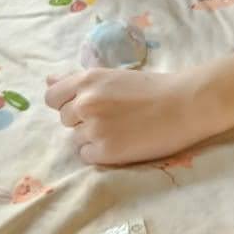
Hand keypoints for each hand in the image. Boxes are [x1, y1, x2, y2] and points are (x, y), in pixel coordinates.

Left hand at [44, 68, 212, 164]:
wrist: (185, 105)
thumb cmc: (153, 88)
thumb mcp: (112, 76)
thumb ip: (78, 81)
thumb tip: (48, 80)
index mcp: (87, 80)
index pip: (52, 97)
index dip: (66, 104)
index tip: (84, 107)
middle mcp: (85, 103)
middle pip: (64, 120)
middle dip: (82, 121)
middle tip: (112, 118)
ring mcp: (94, 128)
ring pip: (75, 139)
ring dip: (91, 138)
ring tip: (119, 131)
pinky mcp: (106, 151)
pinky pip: (87, 156)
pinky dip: (100, 154)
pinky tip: (122, 143)